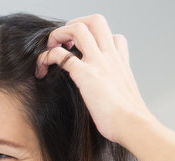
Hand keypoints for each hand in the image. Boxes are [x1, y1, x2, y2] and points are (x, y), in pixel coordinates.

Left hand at [35, 14, 156, 144]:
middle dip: (74, 24)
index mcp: (121, 63)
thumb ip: (116, 92)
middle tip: (63, 42)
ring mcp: (98, 63)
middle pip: (96, 21)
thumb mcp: (125, 99)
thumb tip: (109, 103)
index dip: (96, 39)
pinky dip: (46, 57)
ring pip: (77, 29)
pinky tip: (42, 70)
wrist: (133, 126)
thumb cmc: (128, 120)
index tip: (82, 51)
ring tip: (49, 49)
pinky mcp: (85, 74)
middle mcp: (110, 57)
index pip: (114, 37)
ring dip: (58, 34)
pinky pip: (60, 55)